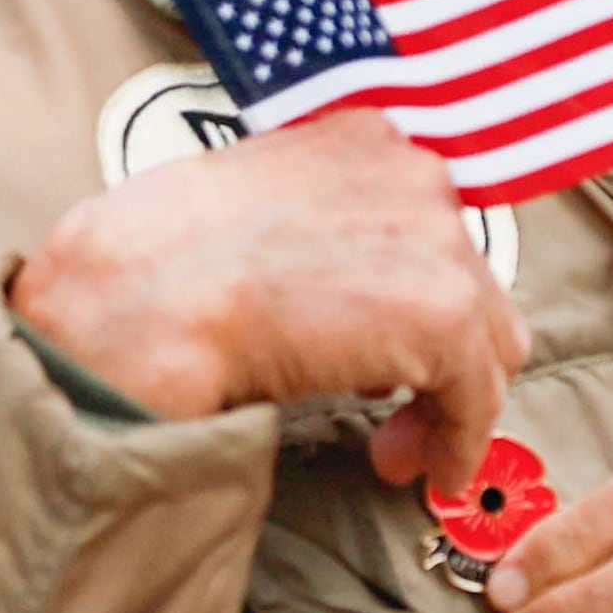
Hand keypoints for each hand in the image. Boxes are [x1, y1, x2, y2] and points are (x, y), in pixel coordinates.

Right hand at [9, 110, 525, 490]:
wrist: (129, 298)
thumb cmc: (150, 262)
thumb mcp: (246, 212)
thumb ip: (313, 236)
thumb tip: (345, 306)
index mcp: (363, 140)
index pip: (426, 231)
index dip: (404, 298)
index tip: (379, 349)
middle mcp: (414, 173)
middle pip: (469, 281)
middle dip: (435, 354)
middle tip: (390, 412)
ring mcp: (437, 238)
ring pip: (484, 340)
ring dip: (445, 402)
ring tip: (397, 450)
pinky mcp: (445, 311)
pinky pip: (478, 394)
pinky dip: (457, 442)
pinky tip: (423, 471)